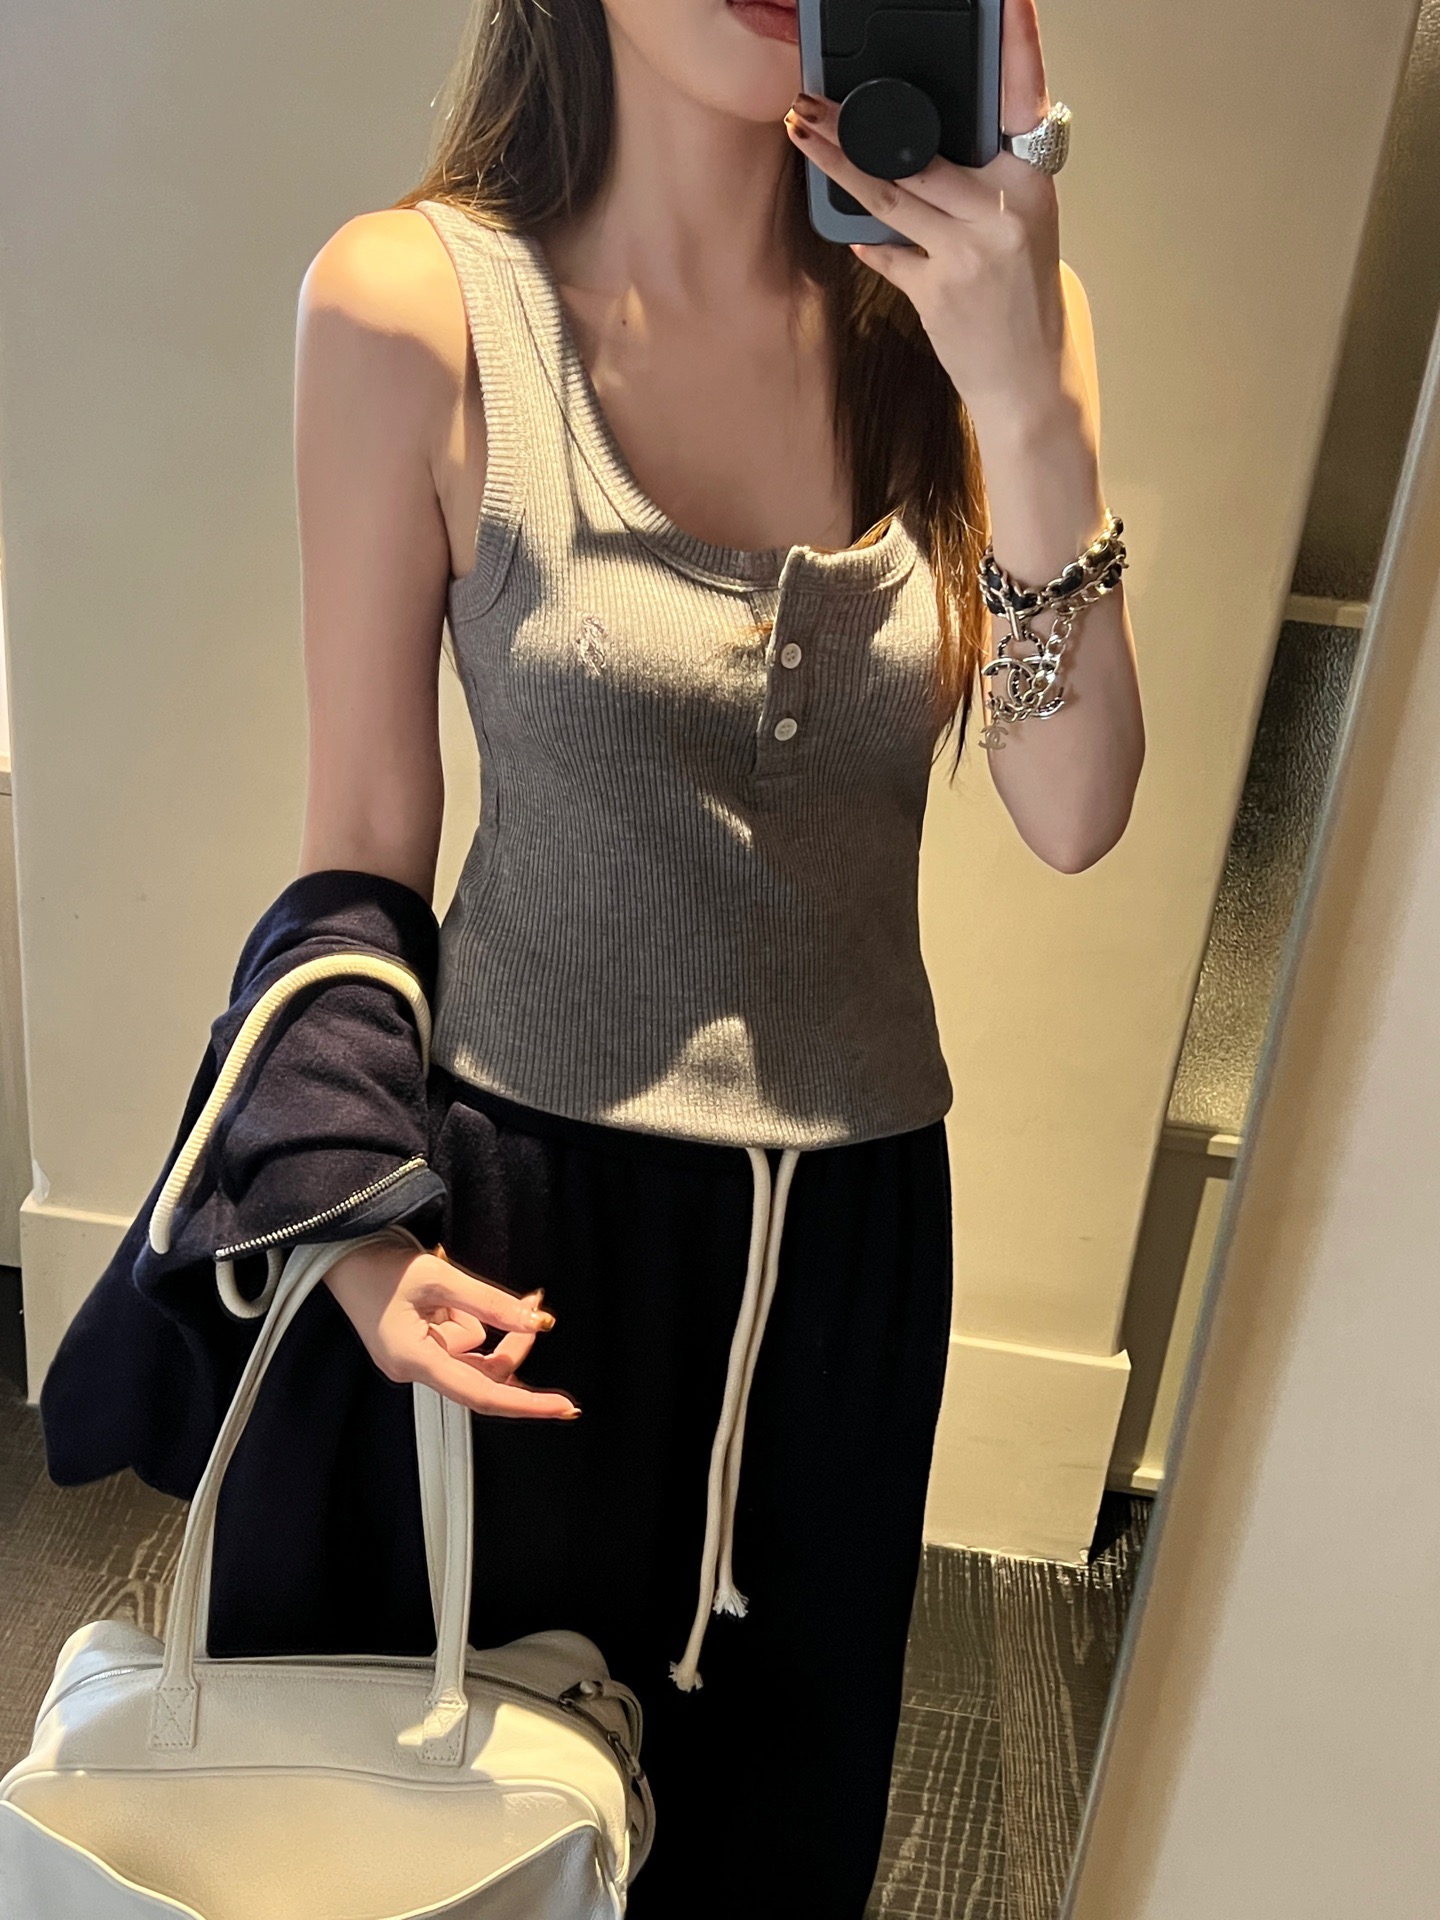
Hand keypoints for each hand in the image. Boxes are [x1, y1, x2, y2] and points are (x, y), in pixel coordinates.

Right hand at [323, 1238, 580, 1420]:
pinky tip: (463, 1295)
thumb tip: (539, 1324)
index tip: (564, 1408)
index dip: (526, 1404)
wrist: (343, 1253)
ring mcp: (416, 1360)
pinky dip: (476, 1322)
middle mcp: (415, 1370)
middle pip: (484, 1373)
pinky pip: (461, 1345)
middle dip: (515, 1343)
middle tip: (536, 1303)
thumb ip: (490, 1303)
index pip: (482, 1394)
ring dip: (496, 1326)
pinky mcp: (418, 1348)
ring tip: (503, 1290)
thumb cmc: (382, 1264)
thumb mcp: (439, 1277)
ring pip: (476, 1357)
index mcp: (414, 1360)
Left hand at [784, 0, 1072, 433]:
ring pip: (890, 191)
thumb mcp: (1021, 229)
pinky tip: (849, 233)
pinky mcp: (939, 291)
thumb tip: (921, 152)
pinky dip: (868, 243)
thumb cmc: (1022, 302)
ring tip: (801, 132)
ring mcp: (970, 250)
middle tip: (812, 94)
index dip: (1017, 42)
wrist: (1031, 382)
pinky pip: (887, 252)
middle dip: (859, 122)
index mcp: (1032, 182)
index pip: (1023, 94)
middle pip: (921, 149)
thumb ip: (982, 187)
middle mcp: (1004, 208)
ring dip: (837, 161)